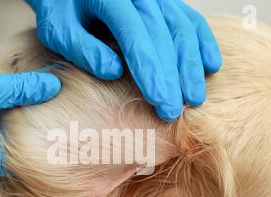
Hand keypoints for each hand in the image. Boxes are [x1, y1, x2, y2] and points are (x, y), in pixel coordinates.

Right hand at [0, 31, 60, 181]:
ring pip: (8, 124)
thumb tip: (54, 86)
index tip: (75, 131)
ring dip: (26, 108)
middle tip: (72, 112)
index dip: (50, 143)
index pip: (26, 160)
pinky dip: (9, 100)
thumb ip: (22, 89)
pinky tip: (29, 87)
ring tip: (56, 96)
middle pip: (19, 142)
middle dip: (41, 124)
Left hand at [26, 0, 221, 120]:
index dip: (150, 72)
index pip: (136, 38)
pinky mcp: (166, 1)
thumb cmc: (62, 11)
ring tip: (195, 98)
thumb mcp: (59, 30)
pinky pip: (191, 19)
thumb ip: (83, 49)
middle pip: (164, 36)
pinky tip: (211, 66)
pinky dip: (203, 42)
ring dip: (192, 65)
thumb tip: (114, 71)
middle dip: (172, 77)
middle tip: (175, 112)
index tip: (159, 102)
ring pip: (183, 28)